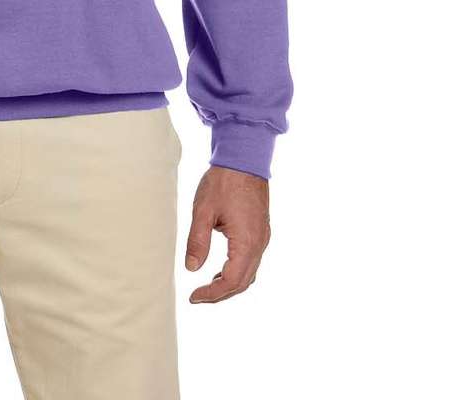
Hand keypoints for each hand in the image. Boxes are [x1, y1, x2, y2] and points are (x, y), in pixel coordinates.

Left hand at [184, 165, 270, 302]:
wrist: (244, 157)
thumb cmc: (223, 181)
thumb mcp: (203, 210)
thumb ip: (197, 241)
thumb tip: (191, 269)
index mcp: (246, 242)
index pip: (231, 281)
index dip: (212, 293)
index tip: (193, 296)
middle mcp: (259, 244)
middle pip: (243, 282)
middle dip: (221, 293)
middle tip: (198, 297)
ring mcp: (263, 238)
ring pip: (249, 273)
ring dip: (230, 283)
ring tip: (207, 286)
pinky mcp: (261, 230)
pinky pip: (252, 260)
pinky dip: (237, 270)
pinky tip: (221, 267)